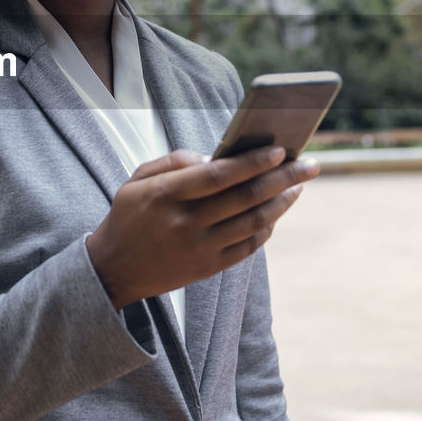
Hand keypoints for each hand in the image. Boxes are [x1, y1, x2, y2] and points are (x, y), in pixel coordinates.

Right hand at [85, 146, 318, 308]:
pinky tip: (277, 211)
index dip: (252, 162)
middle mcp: (185, 224)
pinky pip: (248, 247)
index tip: (280, 149)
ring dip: (282, 202)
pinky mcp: (208, 269)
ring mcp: (199, 249)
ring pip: (253, 222)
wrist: (113, 270)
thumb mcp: (137, 181)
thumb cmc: (129, 216)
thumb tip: (215, 156)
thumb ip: (173, 162)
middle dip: (282, 178)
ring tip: (298, 186)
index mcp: (166, 196)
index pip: (219, 175)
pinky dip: (267, 227)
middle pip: (245, 197)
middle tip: (308, 164)